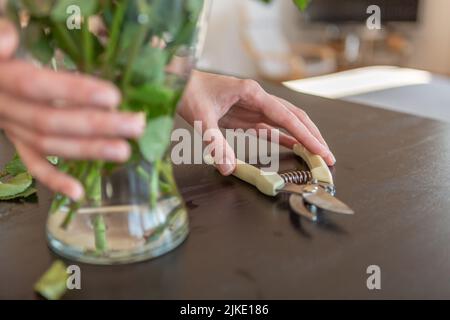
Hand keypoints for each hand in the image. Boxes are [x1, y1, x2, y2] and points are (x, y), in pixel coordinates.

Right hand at [0, 19, 144, 199]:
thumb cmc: (6, 53)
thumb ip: (1, 36)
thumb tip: (8, 42)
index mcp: (3, 78)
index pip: (37, 87)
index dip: (74, 93)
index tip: (113, 97)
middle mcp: (5, 108)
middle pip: (52, 121)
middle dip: (97, 126)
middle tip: (135, 125)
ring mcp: (11, 129)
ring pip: (49, 146)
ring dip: (88, 151)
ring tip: (124, 151)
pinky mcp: (18, 142)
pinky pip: (34, 165)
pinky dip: (55, 181)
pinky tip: (80, 192)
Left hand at [178, 70, 334, 174]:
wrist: (179, 84)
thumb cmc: (189, 93)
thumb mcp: (201, 118)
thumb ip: (215, 143)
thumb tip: (228, 168)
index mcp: (252, 93)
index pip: (287, 117)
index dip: (306, 135)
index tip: (320, 150)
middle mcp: (258, 99)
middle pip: (294, 117)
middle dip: (312, 137)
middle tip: (327, 156)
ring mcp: (254, 108)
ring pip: (286, 123)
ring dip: (302, 138)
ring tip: (317, 155)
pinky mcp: (247, 117)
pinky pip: (271, 129)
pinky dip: (285, 139)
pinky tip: (296, 148)